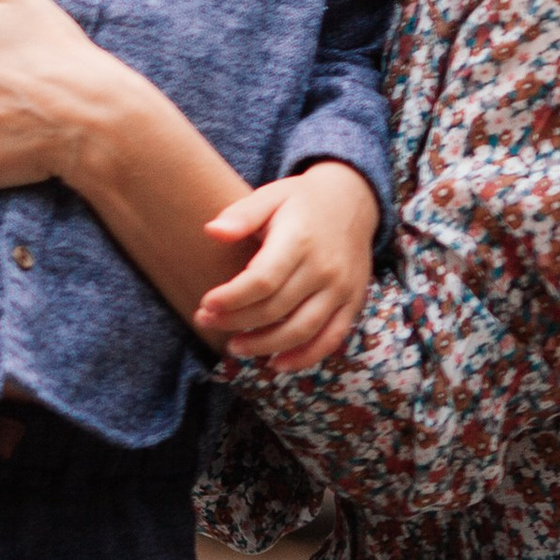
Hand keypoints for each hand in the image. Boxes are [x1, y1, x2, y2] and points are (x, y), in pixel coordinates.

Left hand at [193, 161, 377, 369]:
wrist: (353, 200)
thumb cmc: (301, 201)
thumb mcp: (271, 195)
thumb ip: (242, 215)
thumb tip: (212, 231)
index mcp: (300, 240)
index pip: (262, 280)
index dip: (232, 299)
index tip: (206, 305)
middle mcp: (324, 268)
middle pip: (276, 309)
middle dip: (237, 322)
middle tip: (207, 323)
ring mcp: (342, 289)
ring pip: (302, 330)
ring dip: (265, 346)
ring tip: (235, 347)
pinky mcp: (353, 303)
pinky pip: (331, 339)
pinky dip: (305, 357)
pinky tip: (277, 363)